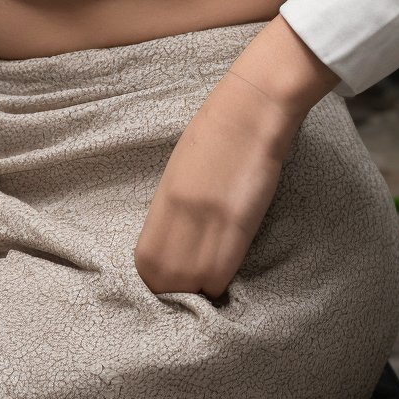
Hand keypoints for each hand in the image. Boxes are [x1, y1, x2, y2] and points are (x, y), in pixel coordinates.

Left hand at [133, 69, 298, 299]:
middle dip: (176, 290)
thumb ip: (172, 205)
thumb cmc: (218, 129)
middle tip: (190, 284)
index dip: (157, 279)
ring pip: (194, 283)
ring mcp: (209, 219)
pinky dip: (222, 280)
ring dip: (201, 289)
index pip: (145, 263)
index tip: (170, 277)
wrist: (252, 107)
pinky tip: (225, 270)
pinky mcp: (240, 222)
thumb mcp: (181, 166)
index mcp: (164, 198)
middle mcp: (181, 213)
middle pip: (165, 280)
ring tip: (209, 279)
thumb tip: (172, 238)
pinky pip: (222, 272)